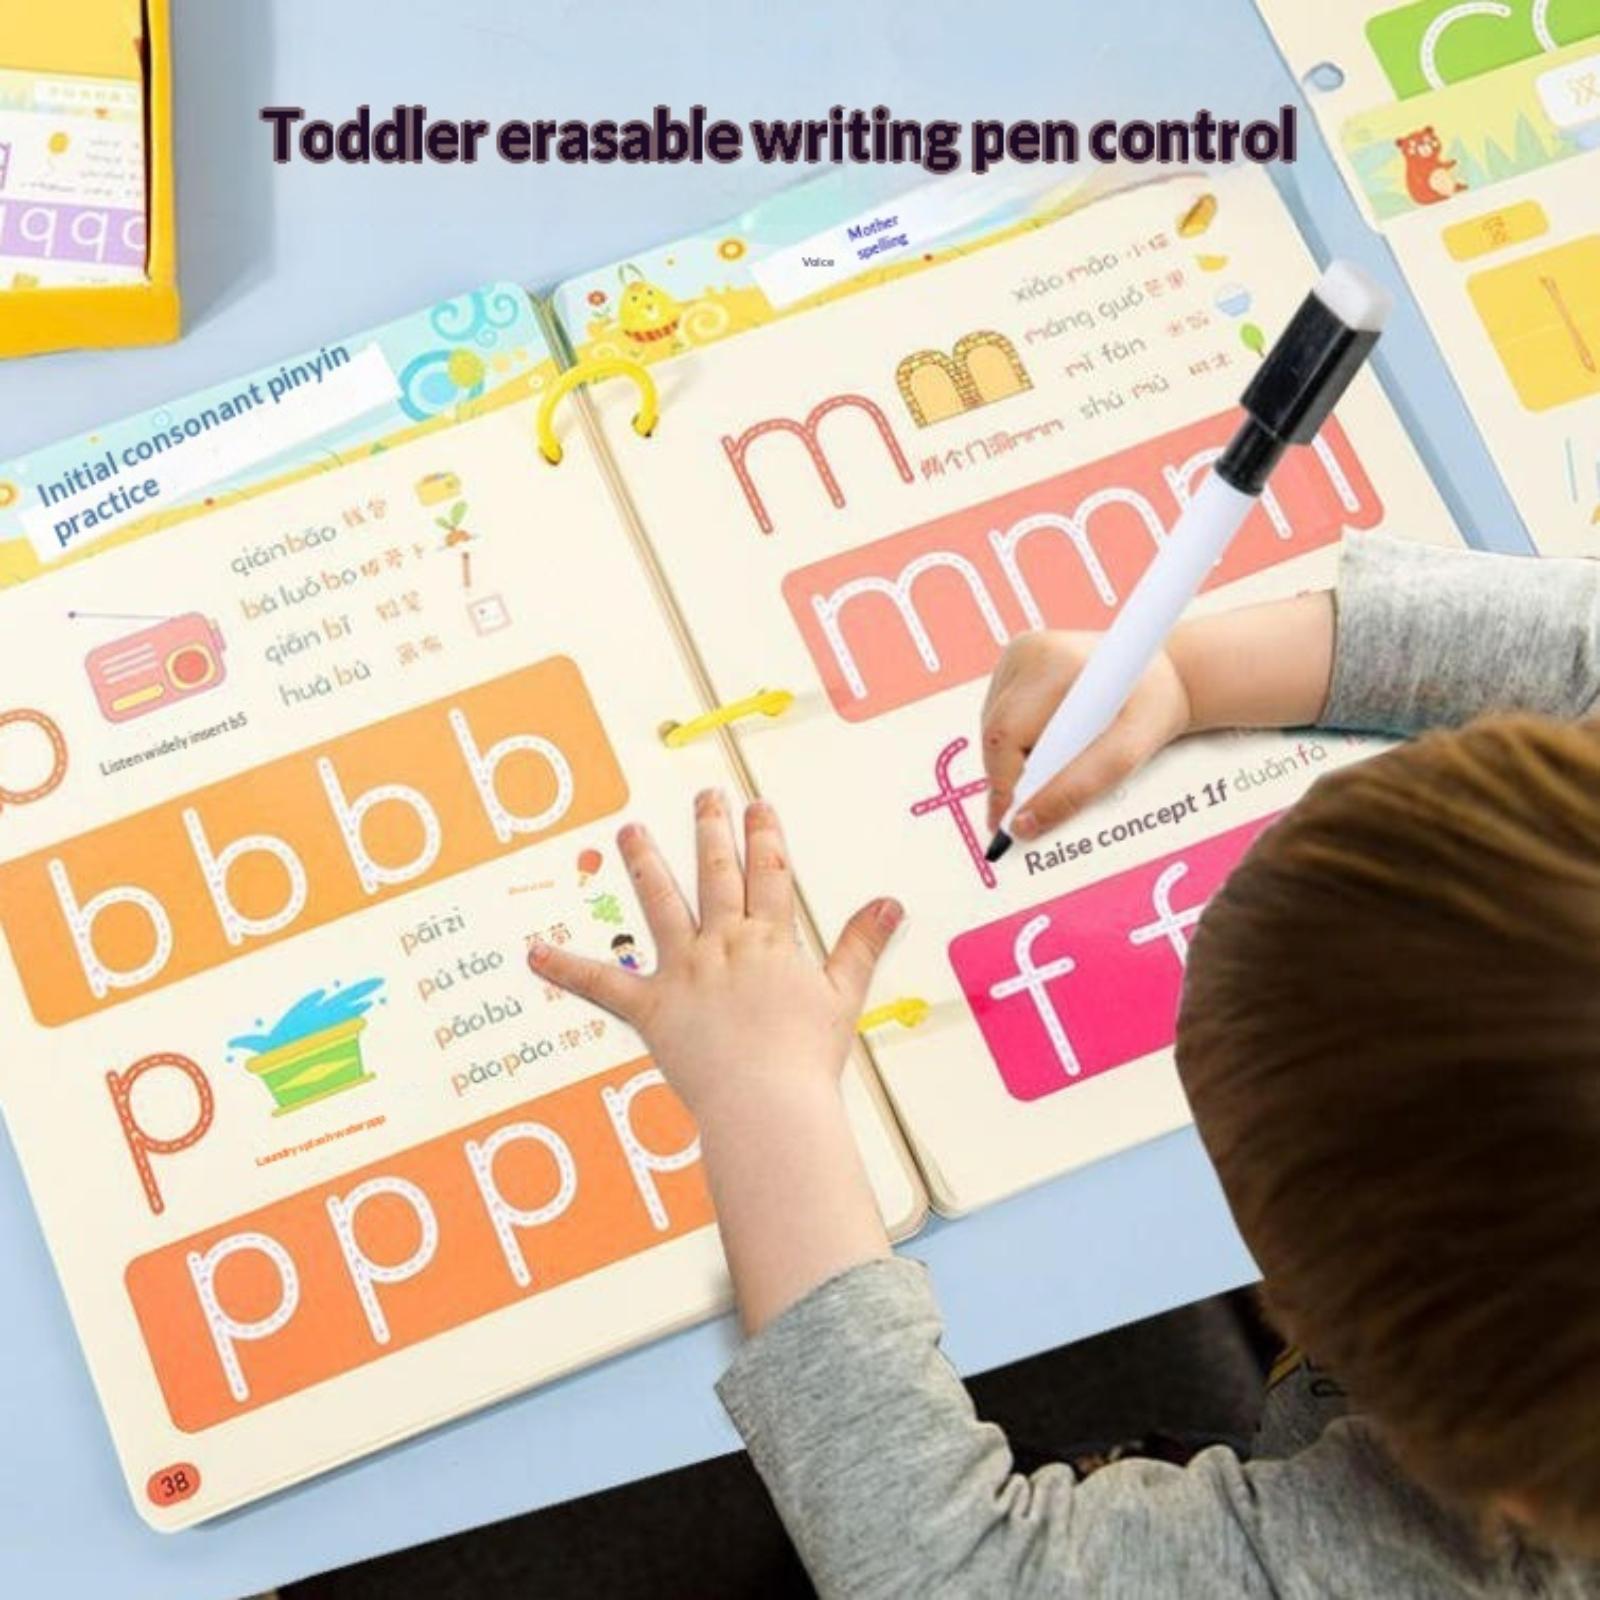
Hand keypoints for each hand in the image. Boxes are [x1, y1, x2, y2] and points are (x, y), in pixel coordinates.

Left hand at [528, 790, 903, 1125]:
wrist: (767, 1105)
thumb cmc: (806, 1061)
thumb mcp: (843, 996)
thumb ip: (863, 944)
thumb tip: (890, 903)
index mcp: (771, 940)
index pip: (770, 873)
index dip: (764, 835)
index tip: (757, 805)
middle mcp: (725, 944)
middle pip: (717, 873)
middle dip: (711, 829)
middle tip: (705, 795)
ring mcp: (685, 970)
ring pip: (661, 903)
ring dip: (646, 862)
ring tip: (630, 830)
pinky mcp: (652, 1008)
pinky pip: (603, 984)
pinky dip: (566, 968)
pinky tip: (534, 950)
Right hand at [981, 630, 1192, 840]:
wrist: (1167, 675)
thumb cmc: (1152, 707)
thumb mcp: (1127, 754)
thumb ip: (1076, 789)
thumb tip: (1025, 823)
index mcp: (1055, 664)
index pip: (1006, 736)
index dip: (1002, 786)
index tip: (1007, 824)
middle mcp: (1028, 652)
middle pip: (995, 734)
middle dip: (1011, 777)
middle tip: (1034, 808)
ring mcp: (1018, 654)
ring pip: (994, 729)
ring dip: (1017, 760)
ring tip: (1061, 761)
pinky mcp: (1014, 663)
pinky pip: (1000, 717)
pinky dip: (1019, 743)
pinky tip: (1053, 741)